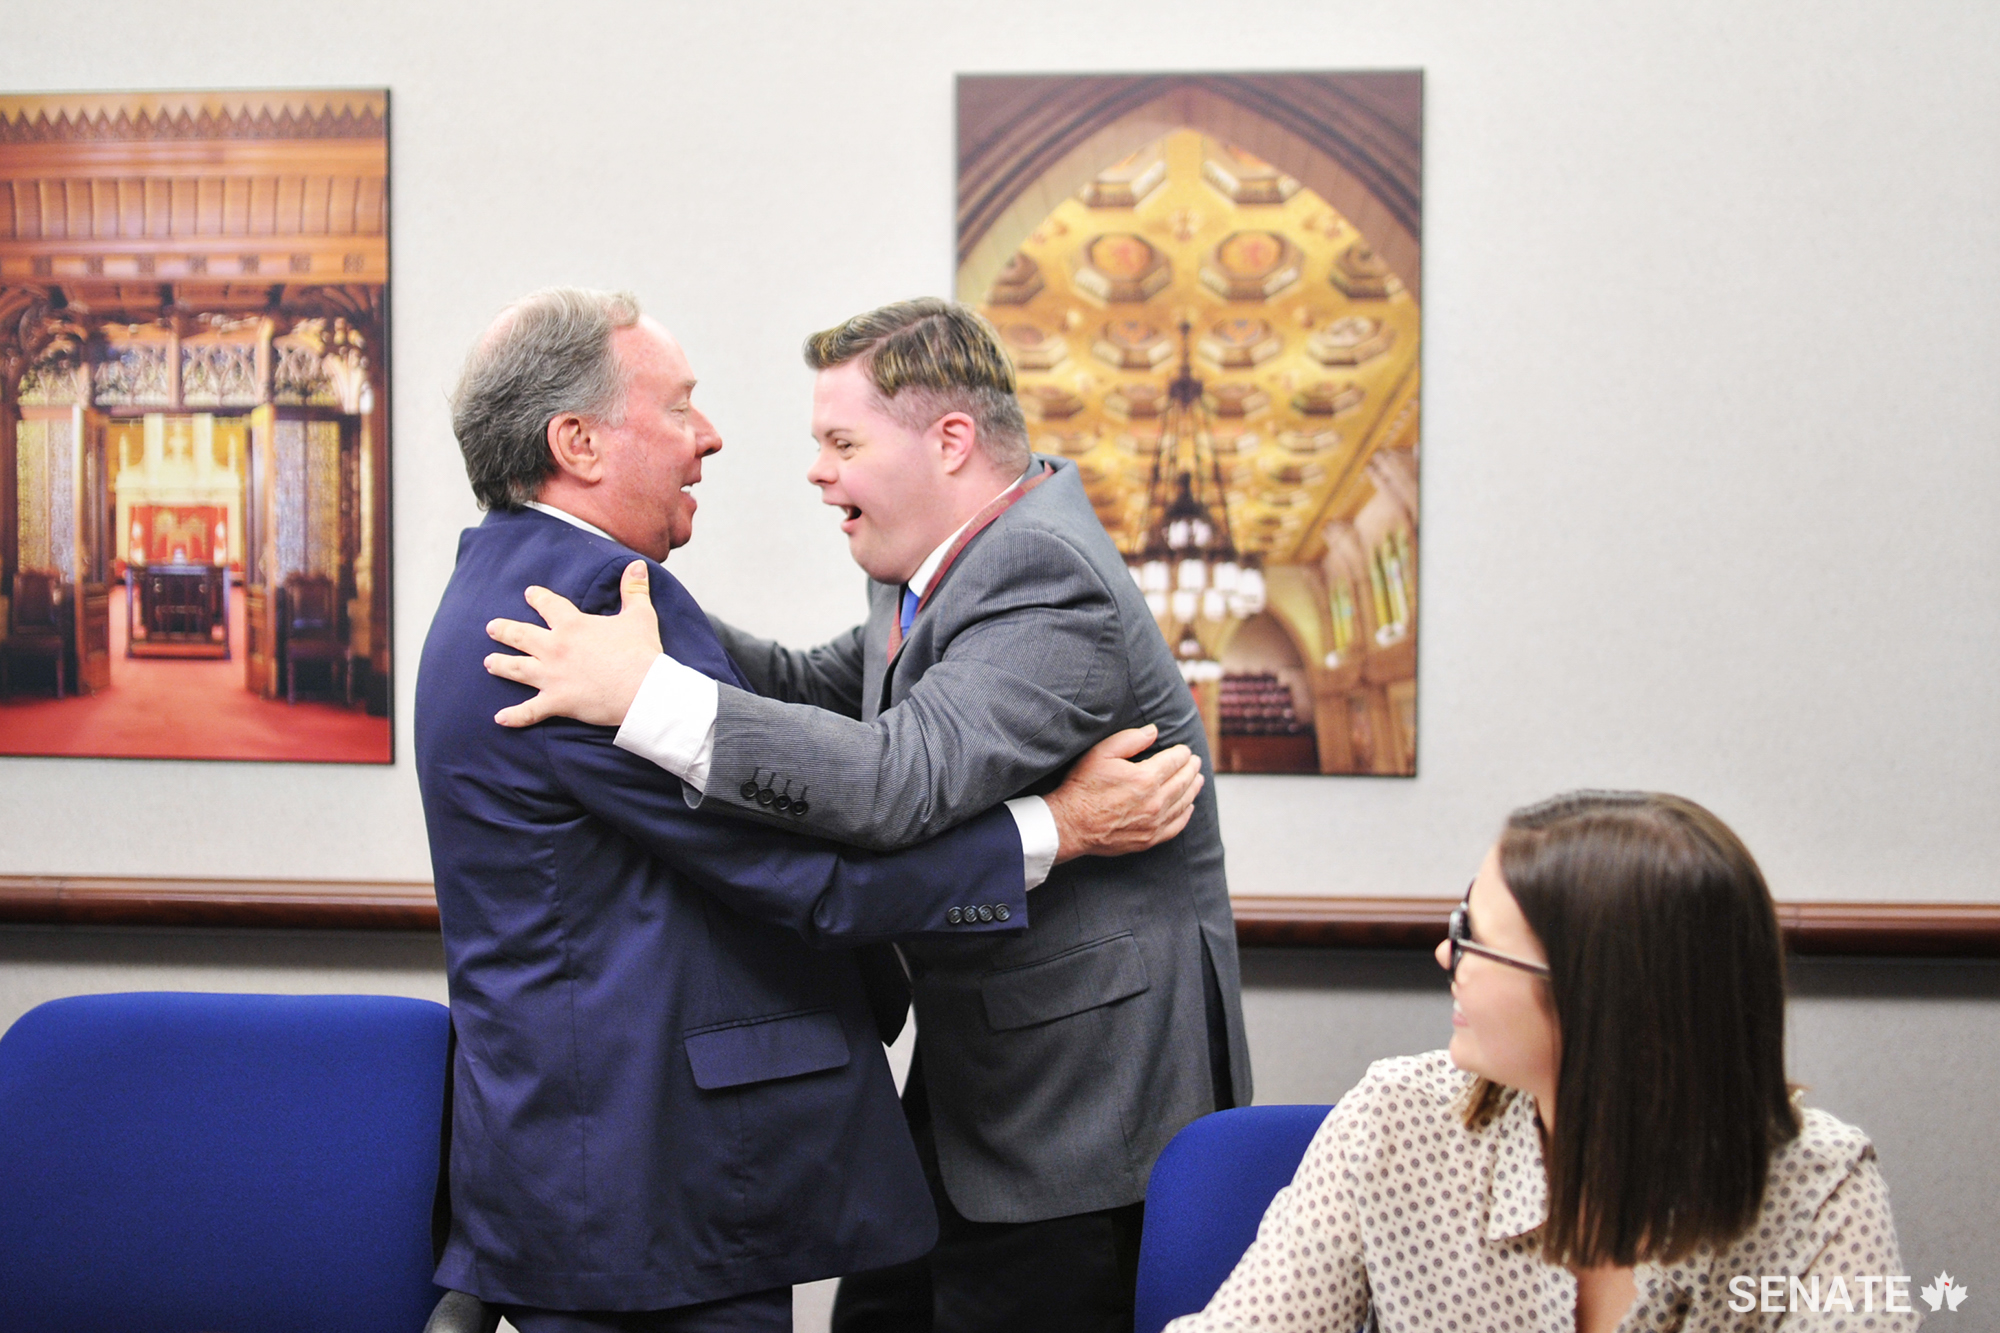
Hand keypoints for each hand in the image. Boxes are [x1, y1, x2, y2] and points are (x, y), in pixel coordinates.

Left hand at [484, 559, 662, 727]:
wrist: (643, 690)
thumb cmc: (641, 653)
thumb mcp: (640, 615)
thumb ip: (634, 589)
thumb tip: (638, 565)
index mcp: (572, 626)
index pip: (549, 605)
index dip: (538, 598)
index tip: (530, 594)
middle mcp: (555, 648)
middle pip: (521, 635)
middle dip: (504, 630)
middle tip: (491, 628)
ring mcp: (552, 676)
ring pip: (516, 668)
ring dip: (500, 665)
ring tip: (489, 662)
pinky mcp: (557, 701)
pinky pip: (529, 711)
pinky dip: (514, 716)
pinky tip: (500, 718)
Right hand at [1045, 725, 1204, 862]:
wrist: (1071, 825)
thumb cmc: (1083, 786)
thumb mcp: (1101, 753)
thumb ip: (1130, 739)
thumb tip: (1154, 731)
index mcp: (1145, 778)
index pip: (1175, 761)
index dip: (1182, 753)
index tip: (1184, 750)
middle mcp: (1155, 802)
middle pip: (1183, 781)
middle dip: (1192, 769)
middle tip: (1196, 762)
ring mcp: (1154, 823)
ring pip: (1183, 803)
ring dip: (1193, 789)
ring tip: (1198, 780)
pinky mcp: (1149, 839)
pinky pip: (1176, 826)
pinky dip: (1186, 814)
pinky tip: (1188, 807)